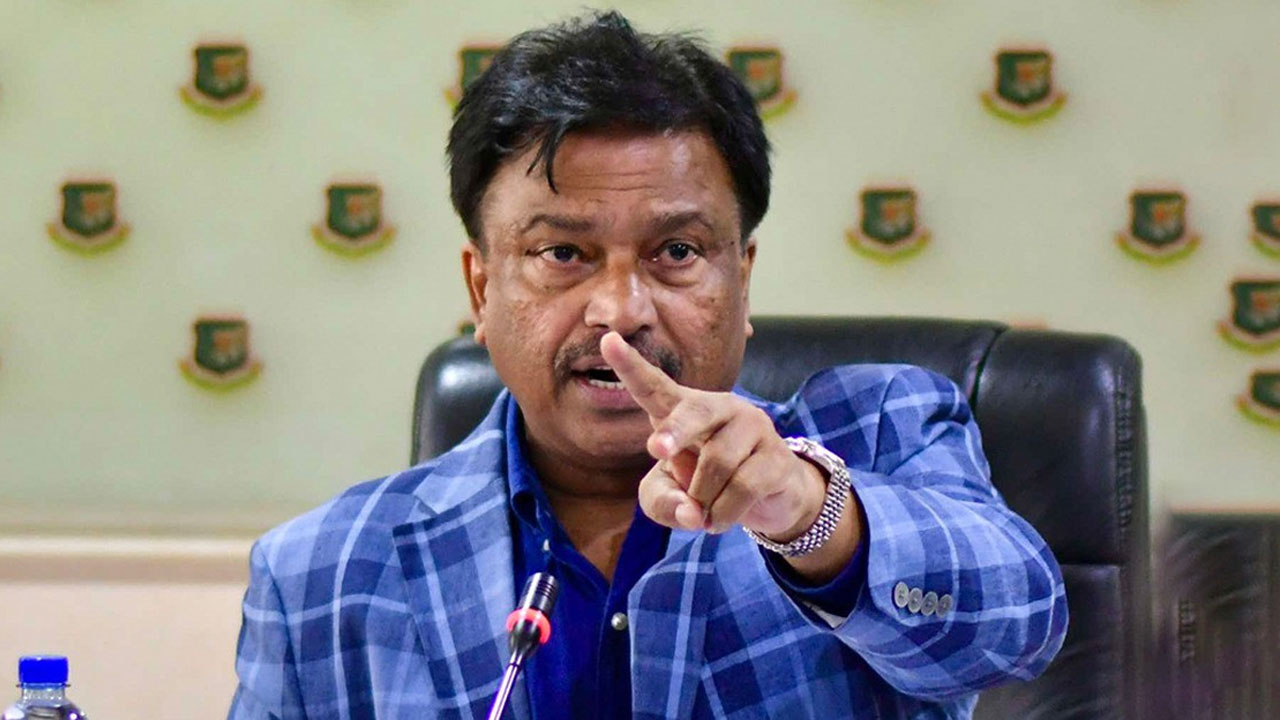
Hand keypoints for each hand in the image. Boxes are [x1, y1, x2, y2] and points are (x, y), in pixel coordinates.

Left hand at [599, 332, 826, 538]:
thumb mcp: (671, 496)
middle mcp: (719, 407)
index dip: (630, 365)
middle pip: (692, 412)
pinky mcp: (777, 454)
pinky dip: (725, 513)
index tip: (608, 341)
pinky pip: (743, 487)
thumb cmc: (706, 486)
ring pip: (717, 463)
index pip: (654, 385)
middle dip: (674, 430)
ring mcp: (752, 426)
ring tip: (704, 512)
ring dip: (703, 499)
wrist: (769, 497)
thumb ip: (663, 503)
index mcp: (683, 409)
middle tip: (657, 450)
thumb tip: (691, 513)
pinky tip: (720, 520)